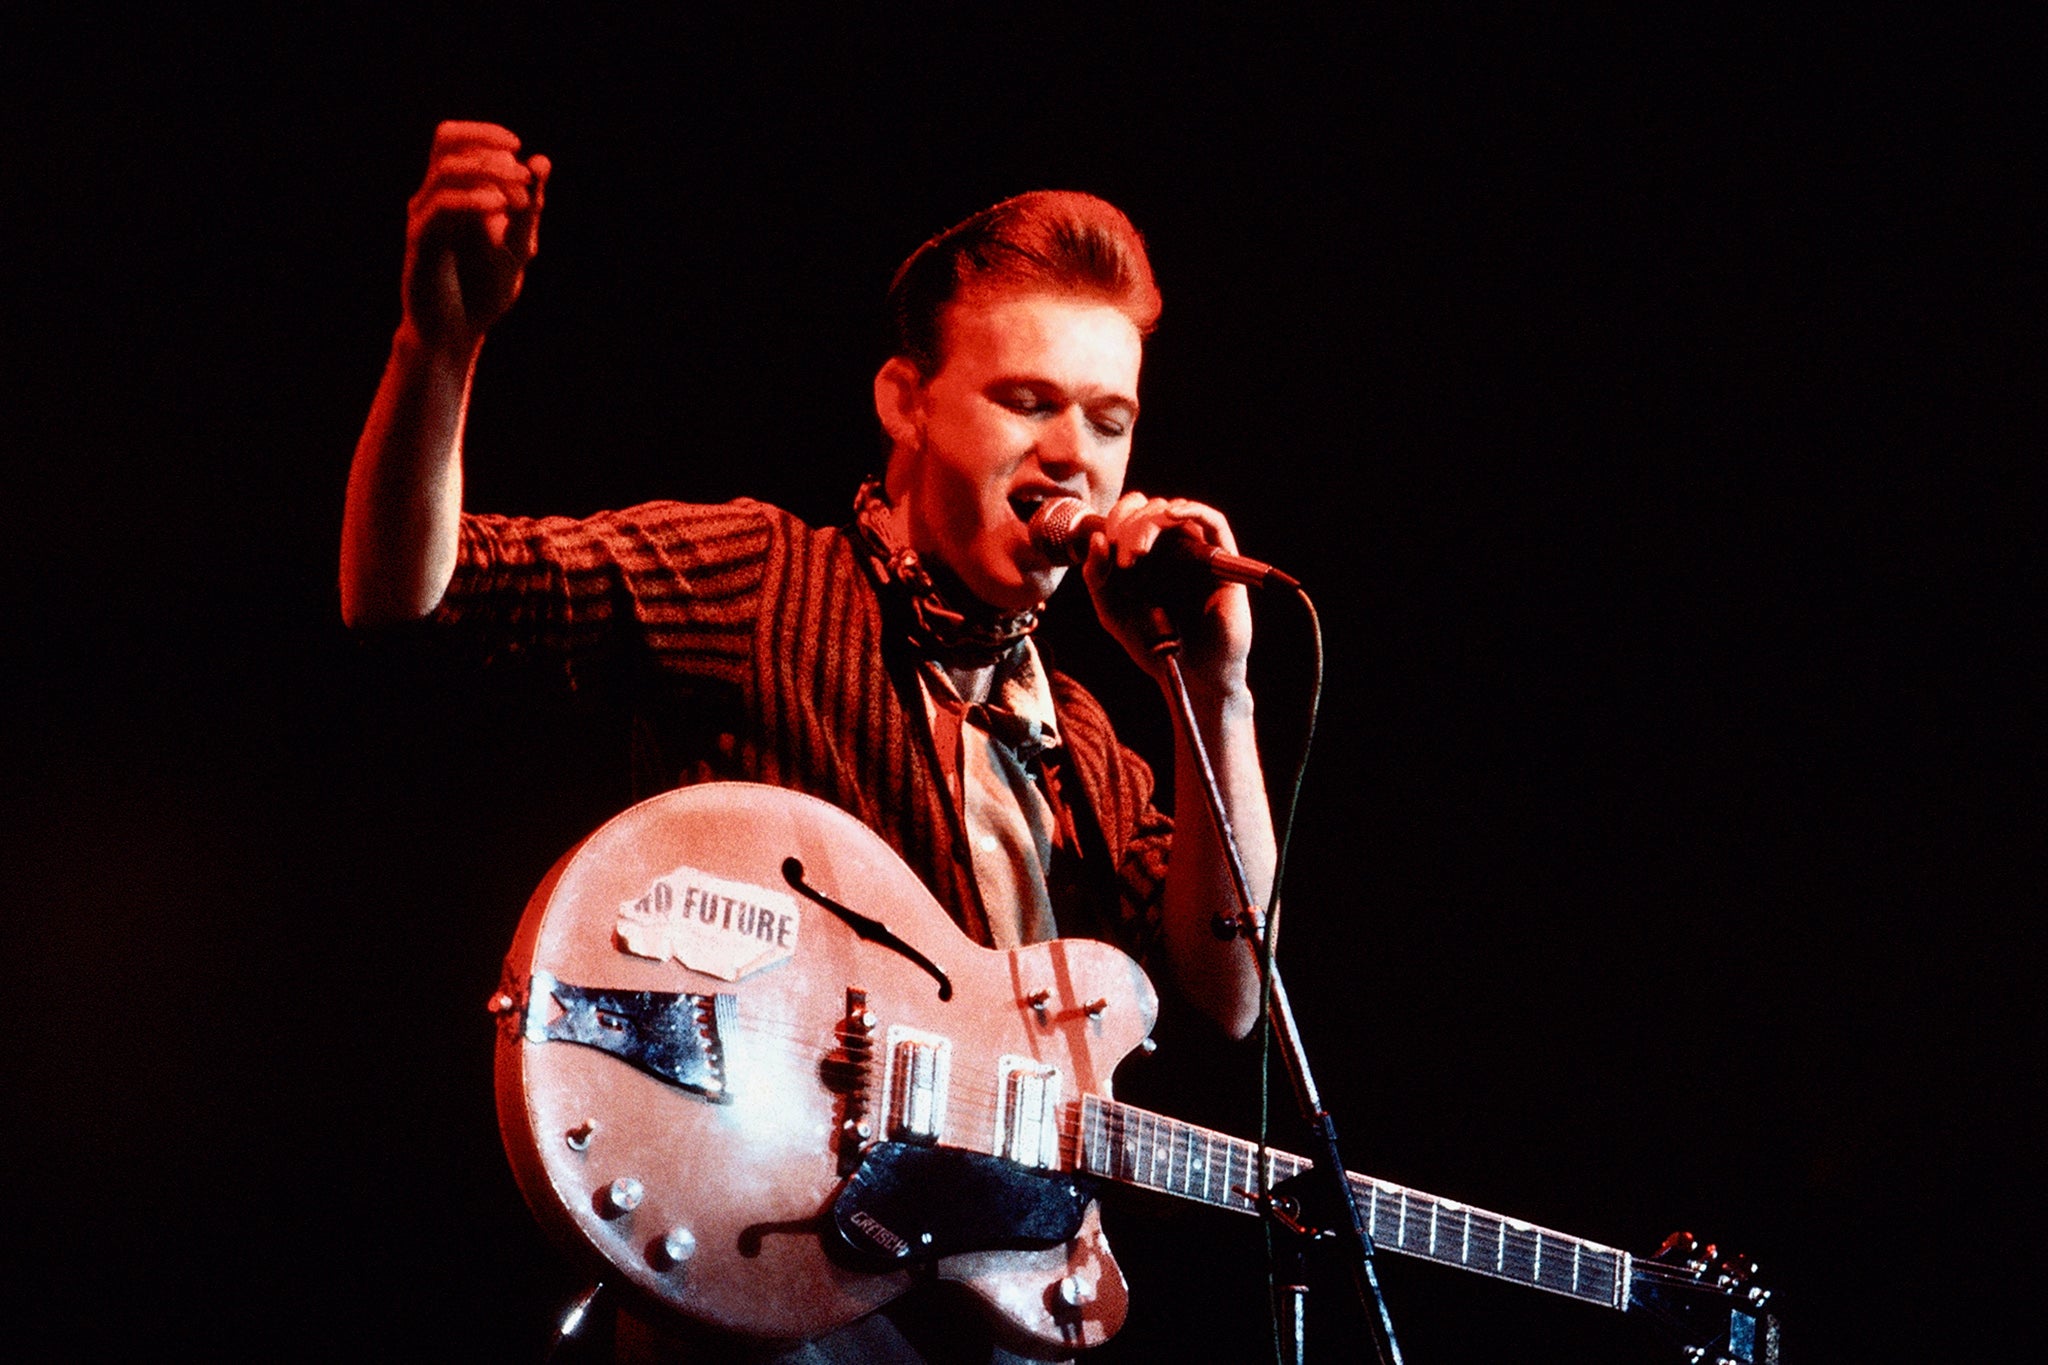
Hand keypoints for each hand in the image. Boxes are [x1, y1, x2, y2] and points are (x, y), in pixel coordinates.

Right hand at [400, 121, 549, 355]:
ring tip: (520, 194)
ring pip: (446, 170)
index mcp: (452, 194)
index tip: (519, 149)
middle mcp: (433, 199)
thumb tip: (541, 161)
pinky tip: (500, 208)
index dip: (486, 135)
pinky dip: (474, 199)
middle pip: (445, 142)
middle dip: (488, 147)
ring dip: (488, 173)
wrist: (455, 335)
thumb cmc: (481, 292)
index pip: (455, 139)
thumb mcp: (518, 246)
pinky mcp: (422, 241)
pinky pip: (442, 205)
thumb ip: (528, 208)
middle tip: (523, 174)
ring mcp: (424, 218)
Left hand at [1081, 493, 1254, 695]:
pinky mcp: (1222, 561)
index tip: (1103, 542)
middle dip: (1128, 527)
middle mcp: (1171, 549)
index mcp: (1146, 555)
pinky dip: (1193, 510)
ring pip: (1175, 512)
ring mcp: (1196, 553)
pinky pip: (1214, 522)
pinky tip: (1172, 515)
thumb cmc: (1154, 646)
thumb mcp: (1112, 612)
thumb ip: (1098, 578)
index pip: (1131, 514)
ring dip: (1150, 523)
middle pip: (1150, 509)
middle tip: (1124, 561)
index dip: (1116, 516)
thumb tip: (1097, 537)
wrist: (1190, 675)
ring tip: (1135, 556)